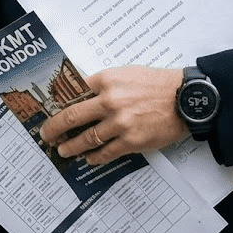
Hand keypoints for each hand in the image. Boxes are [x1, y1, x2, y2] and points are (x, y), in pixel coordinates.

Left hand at [39, 66, 187, 165]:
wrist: (186, 99)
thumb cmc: (158, 84)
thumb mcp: (127, 73)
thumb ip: (105, 83)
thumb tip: (83, 95)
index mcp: (107, 80)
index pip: (73, 92)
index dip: (58, 103)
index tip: (50, 111)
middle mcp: (109, 101)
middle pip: (71, 116)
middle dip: (54, 128)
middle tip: (46, 134)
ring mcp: (119, 123)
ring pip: (86, 139)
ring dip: (70, 146)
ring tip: (63, 150)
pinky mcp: (131, 141)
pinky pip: (105, 152)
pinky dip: (94, 157)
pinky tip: (88, 158)